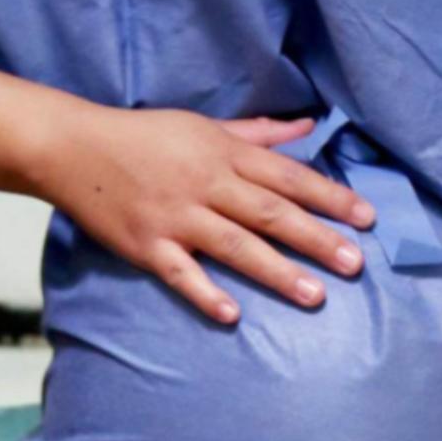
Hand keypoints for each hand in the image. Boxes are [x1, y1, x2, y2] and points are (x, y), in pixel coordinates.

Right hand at [32, 104, 376, 322]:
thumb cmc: (143, 136)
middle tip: (355, 263)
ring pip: (235, 246)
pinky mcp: (146, 246)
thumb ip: (258, 133)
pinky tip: (232, 315)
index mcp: (223, 154)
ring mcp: (176, 217)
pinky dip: (205, 294)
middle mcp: (205, 185)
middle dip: (316, 238)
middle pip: (271, 213)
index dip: (330, 197)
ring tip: (315, 295)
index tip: (367, 218)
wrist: (74, 148)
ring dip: (277, 272)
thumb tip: (309, 127)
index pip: (288, 176)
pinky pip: (181, 274)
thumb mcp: (203, 125)